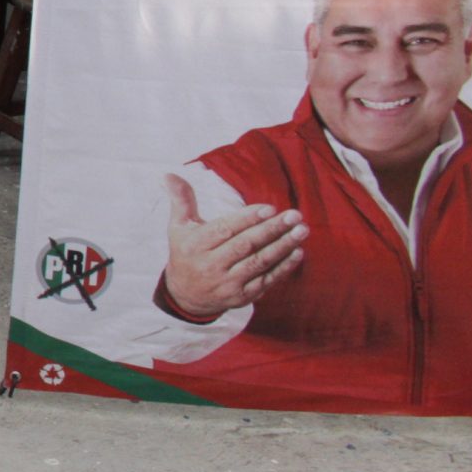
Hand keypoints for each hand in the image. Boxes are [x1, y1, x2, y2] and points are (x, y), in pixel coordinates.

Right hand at [160, 173, 307, 320]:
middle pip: (246, 245)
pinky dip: (283, 267)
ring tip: (301, 230)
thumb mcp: (178, 227)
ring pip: (259, 262)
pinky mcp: (242, 297)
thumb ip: (180, 200)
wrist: (186, 296)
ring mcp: (227, 283)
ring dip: (283, 246)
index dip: (248, 219)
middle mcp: (210, 265)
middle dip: (272, 229)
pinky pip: (266, 280)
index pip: (224, 230)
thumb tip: (169, 175)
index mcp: (195, 246)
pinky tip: (297, 252)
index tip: (270, 208)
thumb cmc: (186, 253)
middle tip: (294, 215)